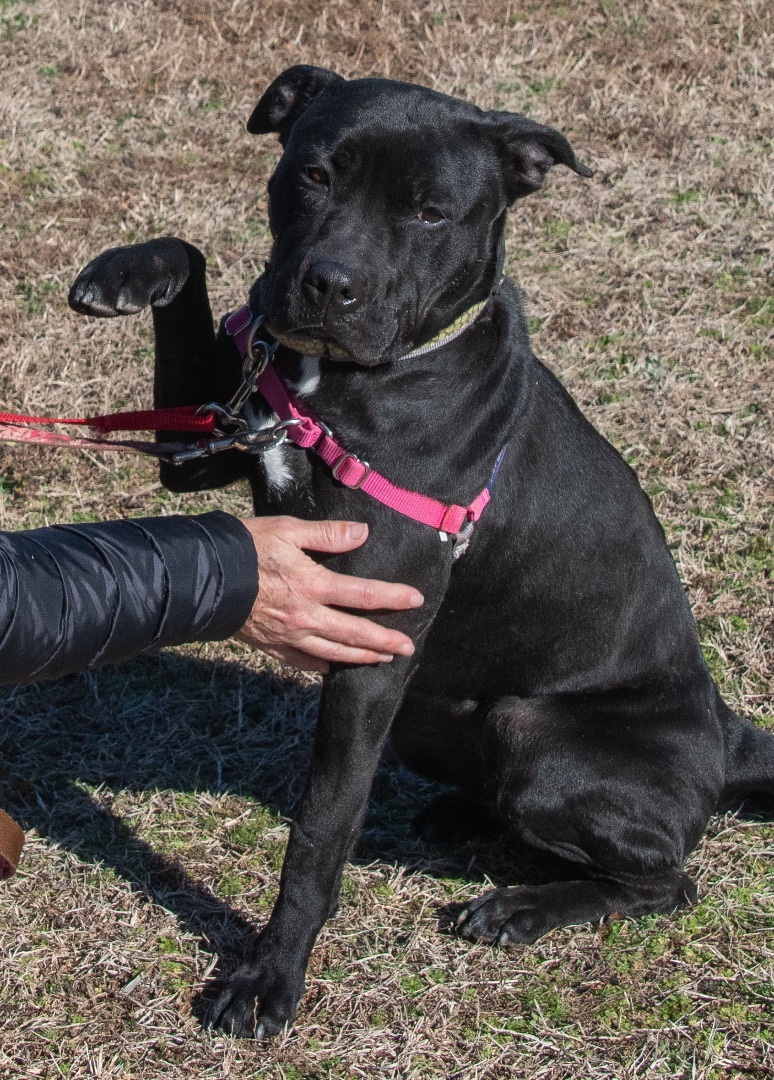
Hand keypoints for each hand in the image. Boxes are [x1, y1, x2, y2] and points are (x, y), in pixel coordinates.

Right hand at [236, 517, 423, 671]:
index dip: (392, 598)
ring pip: (332, 653)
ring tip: (381, 660)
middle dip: (384, 641)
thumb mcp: (287, 530)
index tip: (415, 600)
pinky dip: (321, 667)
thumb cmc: (244, 547)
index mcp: (312, 585)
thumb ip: (327, 535)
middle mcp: (305, 616)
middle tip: (408, 647)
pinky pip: (302, 662)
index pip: (363, 594)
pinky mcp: (270, 645)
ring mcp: (288, 635)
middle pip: (354, 633)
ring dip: (360, 657)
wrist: (202, 576)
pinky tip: (333, 668)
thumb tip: (361, 534)